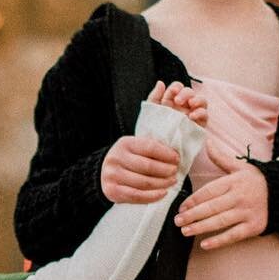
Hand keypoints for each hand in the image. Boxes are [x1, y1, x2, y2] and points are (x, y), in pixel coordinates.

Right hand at [99, 82, 207, 203]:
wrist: (101, 173)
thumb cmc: (128, 155)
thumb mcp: (137, 136)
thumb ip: (152, 112)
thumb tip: (161, 83)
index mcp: (125, 143)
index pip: (151, 148)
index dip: (167, 155)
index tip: (177, 158)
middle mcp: (117, 158)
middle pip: (148, 167)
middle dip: (166, 171)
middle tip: (176, 173)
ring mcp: (113, 175)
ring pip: (144, 183)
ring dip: (162, 185)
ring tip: (171, 183)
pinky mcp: (113, 192)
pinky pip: (137, 196)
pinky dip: (152, 196)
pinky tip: (162, 193)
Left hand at [175, 133, 268, 249]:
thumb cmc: (258, 180)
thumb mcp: (241, 167)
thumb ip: (221, 158)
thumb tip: (207, 142)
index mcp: (234, 181)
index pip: (209, 191)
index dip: (193, 200)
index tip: (181, 207)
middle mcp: (240, 196)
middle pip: (211, 207)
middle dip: (192, 215)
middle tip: (177, 221)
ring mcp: (247, 212)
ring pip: (220, 221)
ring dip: (200, 227)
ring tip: (185, 231)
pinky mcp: (254, 226)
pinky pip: (234, 235)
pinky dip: (219, 241)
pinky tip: (204, 245)